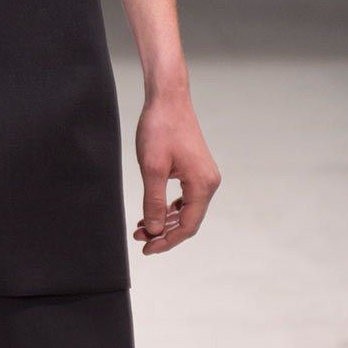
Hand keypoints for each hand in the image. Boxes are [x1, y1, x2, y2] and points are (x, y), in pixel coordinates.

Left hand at [133, 94, 220, 252]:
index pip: (188, 226)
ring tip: (140, 228)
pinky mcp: (196, 169)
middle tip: (139, 240)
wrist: (168, 99)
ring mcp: (204, 175)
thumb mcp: (152, 169)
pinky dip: (168, 208)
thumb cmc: (160, 129)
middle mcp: (209, 182)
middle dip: (163, 233)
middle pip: (188, 221)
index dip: (167, 241)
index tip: (146, 248)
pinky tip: (151, 213)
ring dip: (164, 222)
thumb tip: (153, 230)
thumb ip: (153, 202)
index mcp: (202, 184)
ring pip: (186, 210)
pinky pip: (185, 198)